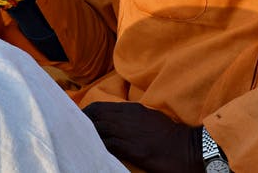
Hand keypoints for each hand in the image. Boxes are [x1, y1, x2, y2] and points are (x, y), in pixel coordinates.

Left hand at [83, 101, 203, 172]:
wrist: (187, 148)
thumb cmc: (170, 135)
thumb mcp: (150, 118)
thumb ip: (132, 117)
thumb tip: (115, 122)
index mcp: (132, 109)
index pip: (99, 107)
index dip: (86, 114)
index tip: (78, 121)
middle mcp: (127, 118)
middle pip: (94, 116)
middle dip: (80, 123)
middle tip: (70, 131)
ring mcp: (129, 133)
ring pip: (98, 129)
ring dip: (86, 135)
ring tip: (77, 141)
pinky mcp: (131, 148)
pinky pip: (107, 145)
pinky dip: (97, 146)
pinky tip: (91, 151)